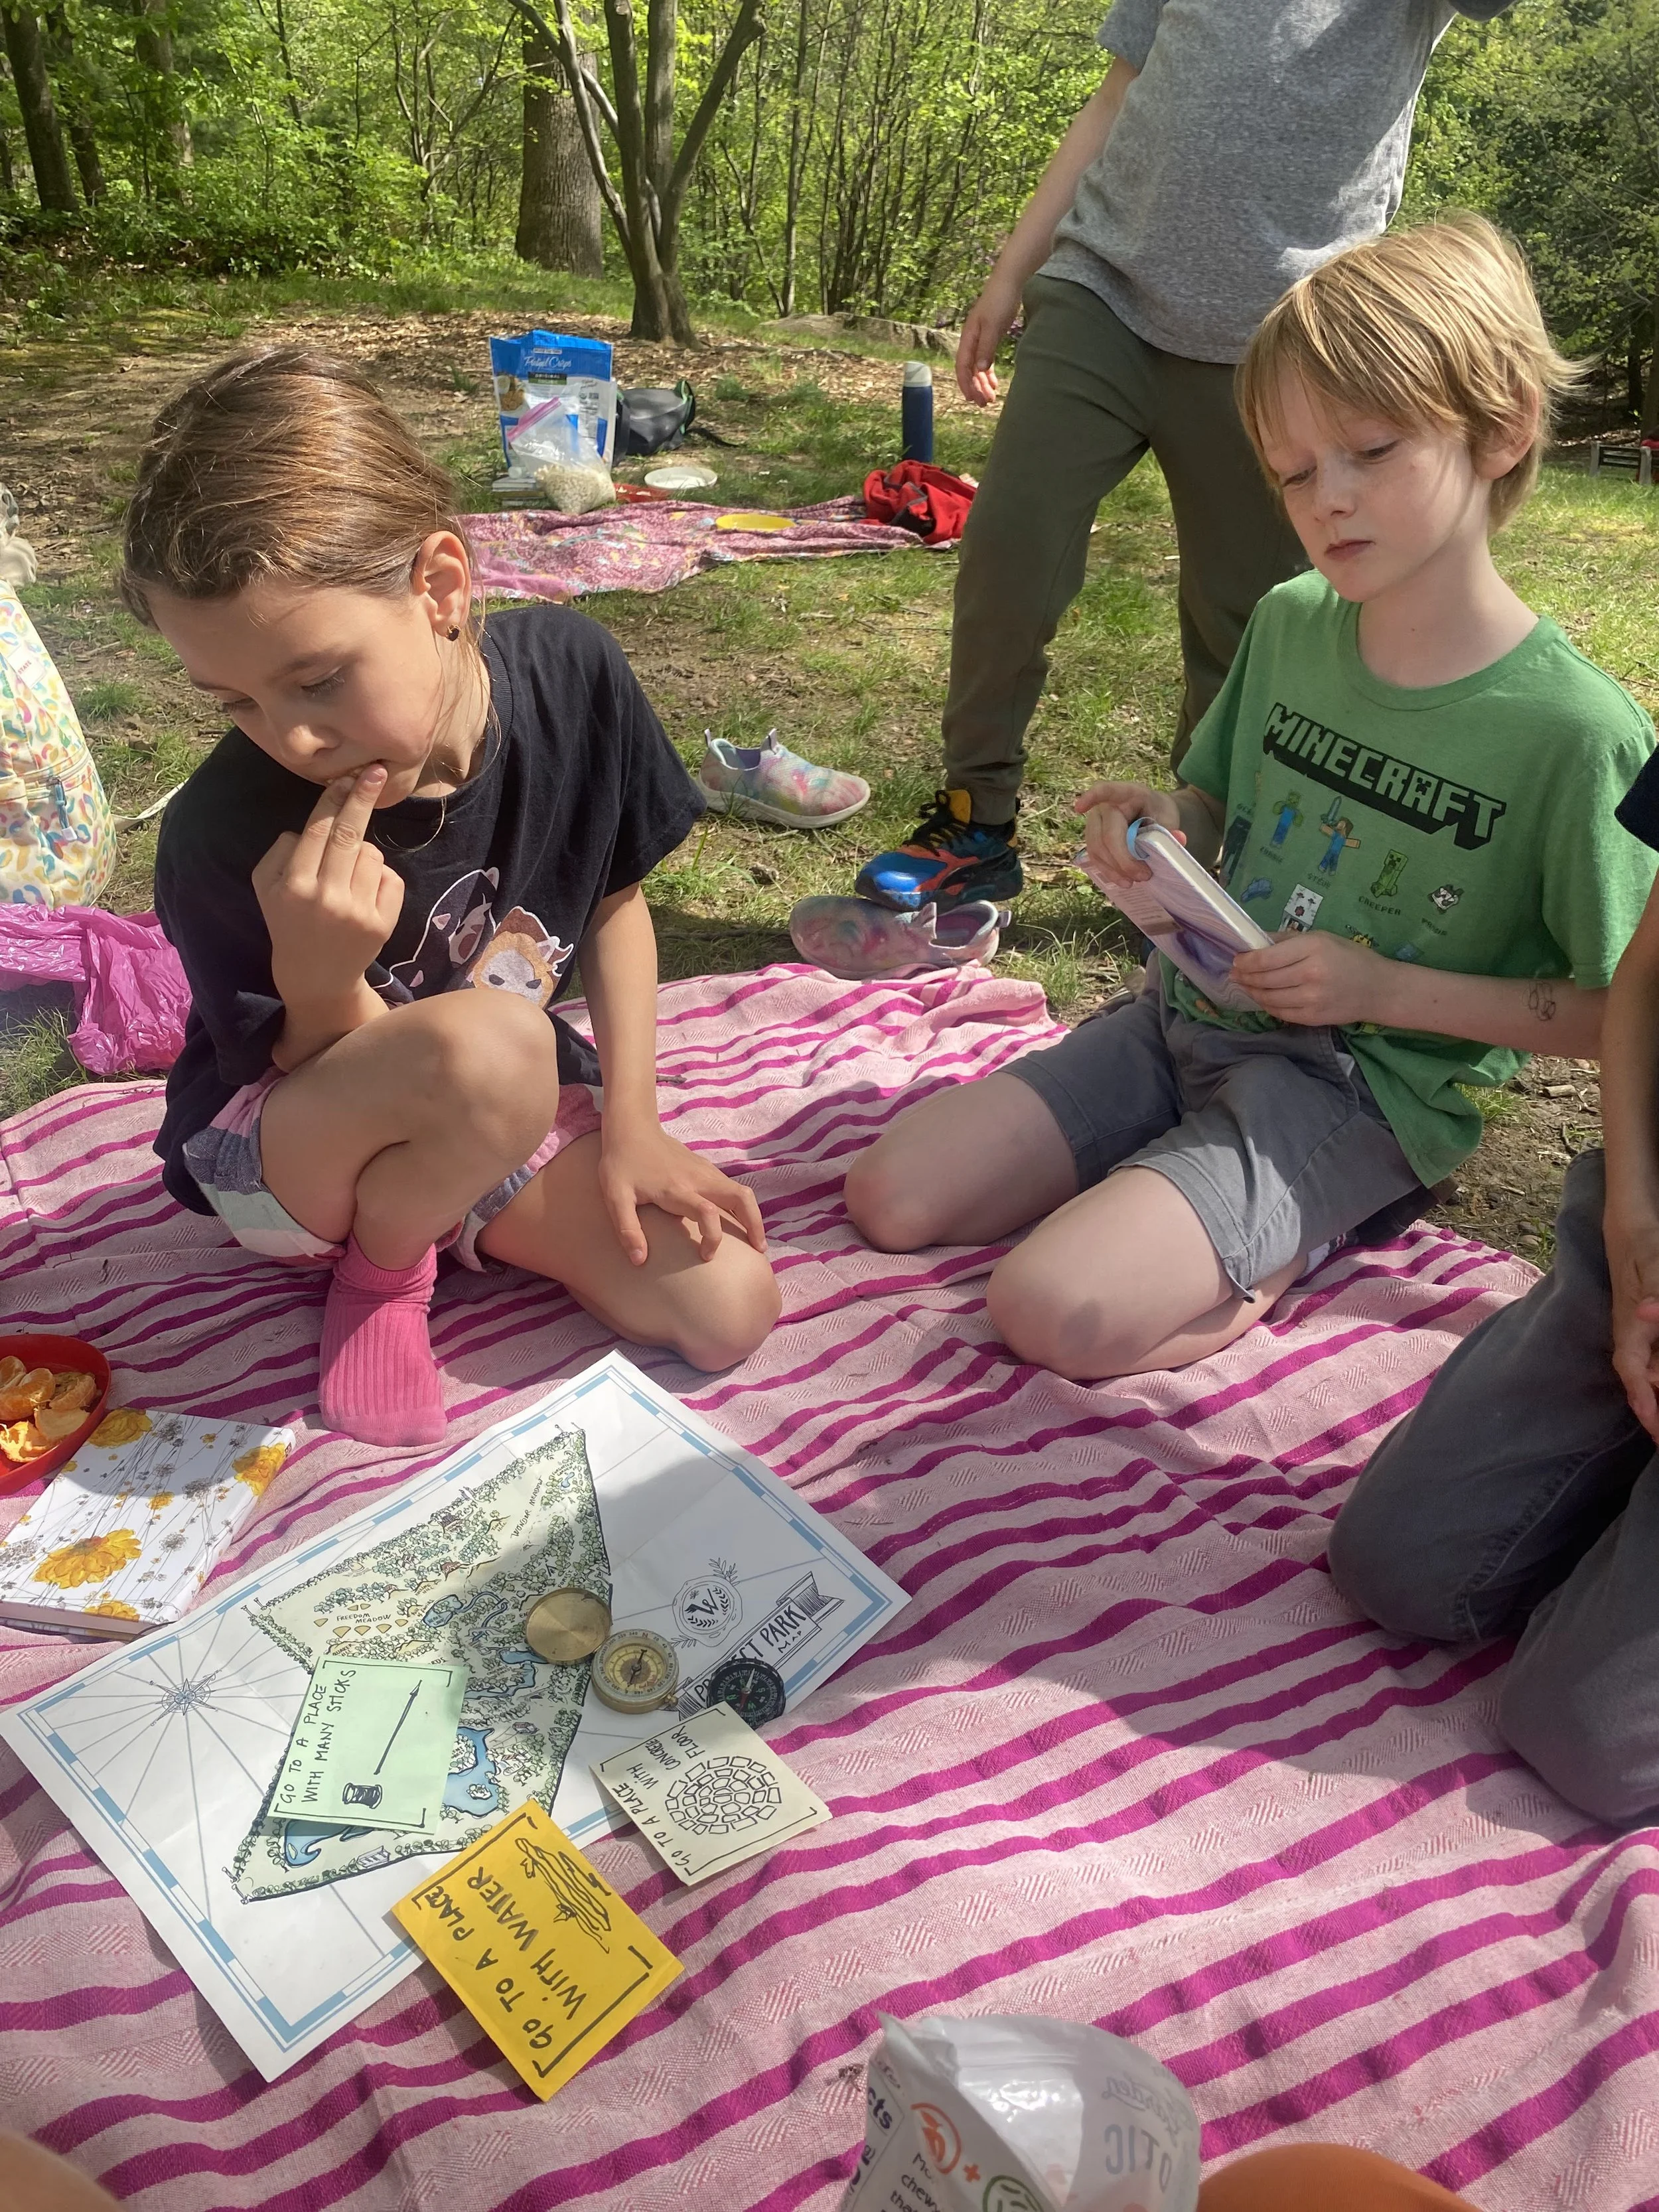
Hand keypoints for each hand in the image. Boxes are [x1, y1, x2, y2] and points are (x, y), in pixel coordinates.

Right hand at [253, 767, 404, 1010]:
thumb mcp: (265, 888)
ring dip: (362, 854)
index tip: (348, 776)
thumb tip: (310, 825)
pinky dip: (379, 878)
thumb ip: (280, 852)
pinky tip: (363, 894)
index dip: (334, 799)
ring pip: (371, 854)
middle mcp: (326, 897)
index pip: (318, 830)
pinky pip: (389, 877)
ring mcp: (357, 911)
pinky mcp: (382, 923)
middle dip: (362, 798)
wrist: (316, 976)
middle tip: (375, 771)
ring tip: (346, 877)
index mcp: (293, 885)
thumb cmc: (289, 921)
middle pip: (349, 834)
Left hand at [598, 1122, 767, 1265]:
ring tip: (755, 1240)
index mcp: (677, 1189)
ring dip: (753, 1215)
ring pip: (741, 1191)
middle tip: (759, 1249)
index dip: (713, 1238)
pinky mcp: (705, 1168)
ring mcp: (705, 1171)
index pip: (708, 1213)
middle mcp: (698, 1178)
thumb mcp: (615, 1196)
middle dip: (755, 1224)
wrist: (631, 1128)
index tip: (705, 1257)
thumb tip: (639, 1260)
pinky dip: (742, 1205)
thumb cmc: (621, 1163)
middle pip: (741, 1198)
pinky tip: (737, 1220)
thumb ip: (627, 1228)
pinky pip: (732, 1187)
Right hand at [955, 274, 1021, 405]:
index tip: (972, 399)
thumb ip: (986, 348)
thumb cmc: (1000, 300)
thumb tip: (979, 370)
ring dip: (982, 383)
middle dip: (975, 387)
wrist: (1010, 281)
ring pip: (978, 367)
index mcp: (968, 337)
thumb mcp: (992, 325)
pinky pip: (986, 360)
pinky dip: (988, 373)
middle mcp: (972, 340)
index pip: (963, 366)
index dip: (966, 383)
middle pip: (970, 369)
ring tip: (990, 398)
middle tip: (985, 404)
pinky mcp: (991, 337)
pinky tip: (994, 383)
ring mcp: (981, 339)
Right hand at [1073, 780, 1183, 884]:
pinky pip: (1094, 856)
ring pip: (1096, 849)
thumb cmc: (1157, 812)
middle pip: (1106, 836)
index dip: (1091, 798)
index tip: (1079, 807)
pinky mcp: (1093, 837)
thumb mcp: (1167, 816)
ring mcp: (1095, 822)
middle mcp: (1105, 806)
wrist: (1152, 813)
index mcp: (1126, 793)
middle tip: (1144, 876)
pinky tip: (1121, 880)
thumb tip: (1179, 839)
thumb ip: (1169, 828)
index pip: (1105, 791)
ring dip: (1114, 869)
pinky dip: (1108, 870)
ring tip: (1133, 881)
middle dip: (1123, 860)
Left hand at [1230, 930, 1389, 1026]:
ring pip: (1268, 998)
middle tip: (1234, 974)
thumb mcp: (1322, 938)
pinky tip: (1263, 998)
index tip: (1236, 959)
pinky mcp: (1313, 1018)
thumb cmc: (1351, 958)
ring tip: (1245, 985)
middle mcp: (1310, 974)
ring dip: (1252, 992)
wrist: (1379, 989)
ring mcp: (1311, 999)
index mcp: (1312, 949)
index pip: (1267, 958)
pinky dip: (1267, 1005)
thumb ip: (1287, 939)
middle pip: (1264, 979)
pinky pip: (1280, 1012)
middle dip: (1244, 977)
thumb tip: (1255, 941)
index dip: (1246, 961)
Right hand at [1609, 1218, 1658, 1441]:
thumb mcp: (1654, 1263)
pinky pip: (1657, 1355)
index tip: (1656, 1434)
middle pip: (1647, 1380)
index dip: (1647, 1405)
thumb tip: (1647, 1316)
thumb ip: (1656, 1293)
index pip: (1635, 1374)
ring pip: (1654, 1368)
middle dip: (1656, 1407)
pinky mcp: (1651, 1325)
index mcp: (1630, 1328)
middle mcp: (1634, 1335)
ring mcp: (1642, 1331)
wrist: (1630, 1223)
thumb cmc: (1641, 1242)